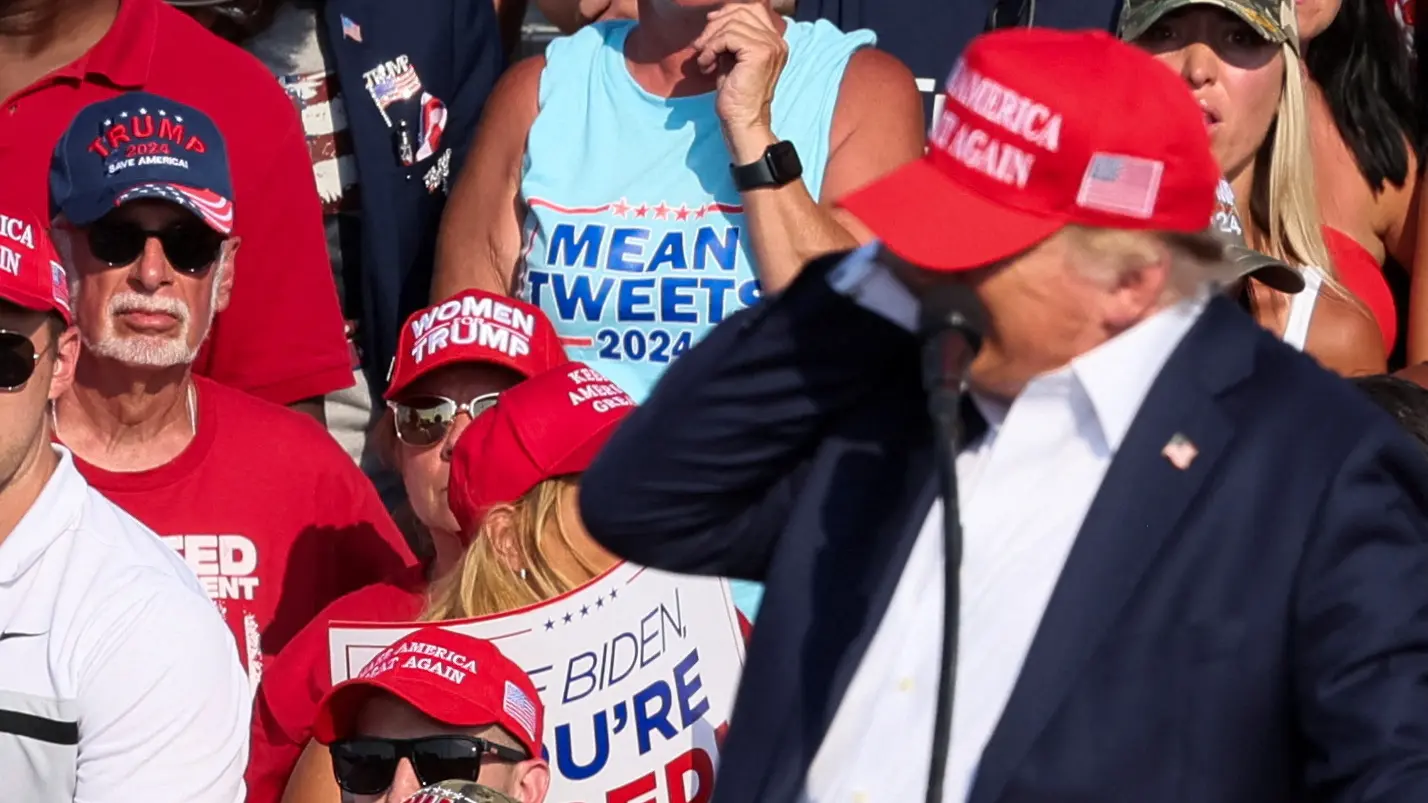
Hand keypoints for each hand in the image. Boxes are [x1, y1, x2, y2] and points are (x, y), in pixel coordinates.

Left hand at [692, 3, 788, 157]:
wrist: (744, 121)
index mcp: (774, 41)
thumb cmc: (736, 96)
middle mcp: (776, 41)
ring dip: (711, 39)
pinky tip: (707, 65)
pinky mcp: (759, 53)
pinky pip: (728, 37)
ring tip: (704, 58)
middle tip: (700, 45)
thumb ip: (731, 38)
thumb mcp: (733, 58)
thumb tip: (715, 17)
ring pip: (733, 23)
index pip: (753, 9)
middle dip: (716, 24)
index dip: (728, 11)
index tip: (710, 26)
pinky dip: (712, 48)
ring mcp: (770, 46)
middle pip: (742, 11)